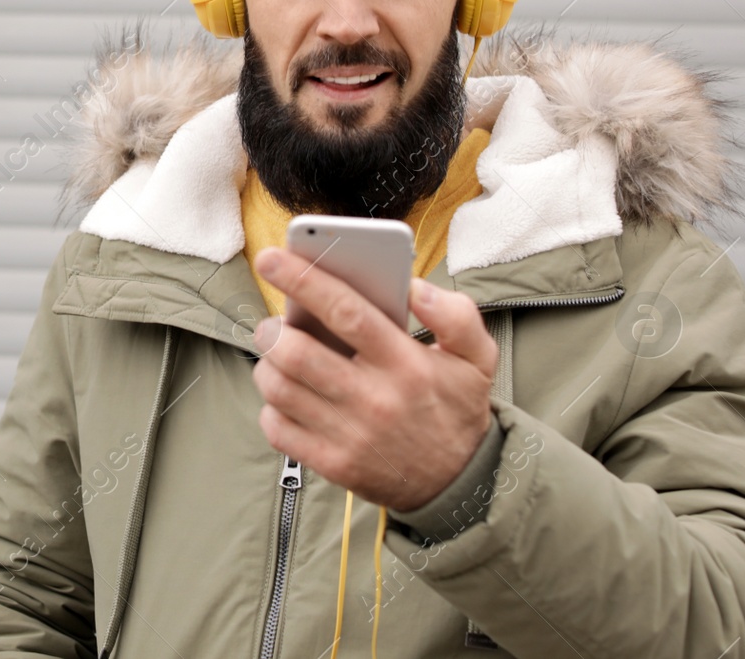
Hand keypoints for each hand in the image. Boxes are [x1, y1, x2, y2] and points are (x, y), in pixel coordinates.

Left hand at [250, 246, 497, 511]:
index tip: (271, 258)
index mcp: (405, 363)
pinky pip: (279, 430)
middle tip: (272, 324)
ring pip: (280, 389)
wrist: (461, 485)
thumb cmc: (456, 408)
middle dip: (271, 330)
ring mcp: (351, 436)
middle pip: (298, 353)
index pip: (346, 311)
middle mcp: (375, 399)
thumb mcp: (477, 358)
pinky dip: (271, 408)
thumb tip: (416, 287)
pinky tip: (287, 398)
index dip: (303, 280)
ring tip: (279, 357)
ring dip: (267, 366)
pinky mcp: (334, 465)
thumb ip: (455, 314)